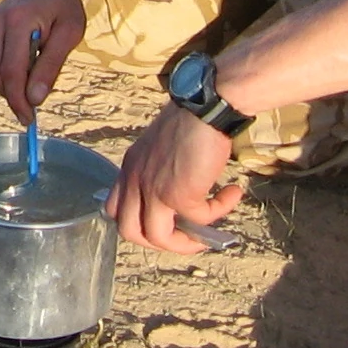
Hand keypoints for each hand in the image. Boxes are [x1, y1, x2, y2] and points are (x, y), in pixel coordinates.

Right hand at [0, 0, 86, 123]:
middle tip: (34, 104)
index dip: (19, 100)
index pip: (11, 71)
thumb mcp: (69, 34)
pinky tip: (21, 57)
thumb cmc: (63, 7)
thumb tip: (35, 100)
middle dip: (12, 96)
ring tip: (34, 67)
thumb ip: (51, 66)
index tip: (29, 119)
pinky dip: (2, 71)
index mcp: (16, 21)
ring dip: (9, 83)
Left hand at [108, 102, 245, 255]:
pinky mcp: (179, 195)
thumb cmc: (192, 119)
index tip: (164, 220)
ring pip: (157, 237)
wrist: (207, 105)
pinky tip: (233, 193)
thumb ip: (158, 171)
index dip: (137, 223)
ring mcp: (154, 189)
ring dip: (184, 243)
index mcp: (129, 168)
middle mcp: (135, 180)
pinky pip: (200, 219)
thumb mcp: (162, 147)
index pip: (114, 209)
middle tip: (184, 235)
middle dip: (157, 241)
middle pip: (128, 231)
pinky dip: (219, 211)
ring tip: (206, 235)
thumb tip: (177, 196)